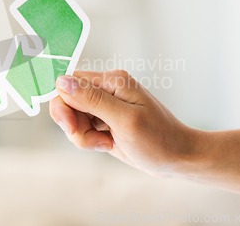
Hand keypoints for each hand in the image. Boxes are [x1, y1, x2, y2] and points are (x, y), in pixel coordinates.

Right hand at [50, 70, 200, 177]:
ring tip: (106, 143)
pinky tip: (108, 144)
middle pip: (68, 101)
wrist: (177, 158)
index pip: (68, 83)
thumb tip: (62, 81)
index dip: (64, 106)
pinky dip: (89, 140)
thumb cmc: (159, 140)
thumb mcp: (125, 120)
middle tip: (94, 140)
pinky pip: (82, 128)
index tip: (73, 128)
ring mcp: (104, 105)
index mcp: (112, 81)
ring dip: (83, 135)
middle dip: (74, 125)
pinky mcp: (104, 120)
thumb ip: (93, 100)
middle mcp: (106, 89)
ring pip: (73, 117)